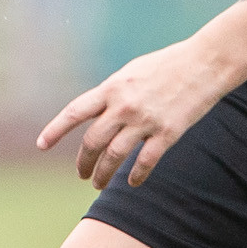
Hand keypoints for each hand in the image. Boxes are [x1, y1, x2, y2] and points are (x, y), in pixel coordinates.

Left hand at [37, 38, 232, 186]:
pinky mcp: (168, 132)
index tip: (41, 145)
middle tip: (81, 175)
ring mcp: (145, 121)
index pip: (74, 112)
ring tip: (98, 184)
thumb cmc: (167, 64)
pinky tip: (132, 182)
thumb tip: (97, 111)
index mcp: (111, 88)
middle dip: (83, 162)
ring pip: (114, 156)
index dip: (55, 130)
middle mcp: (123, 106)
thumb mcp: (130, 72)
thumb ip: (112, 93)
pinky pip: (146, 161)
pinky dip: (137, 175)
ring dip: (103, 174)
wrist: (205, 63)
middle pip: (92, 141)